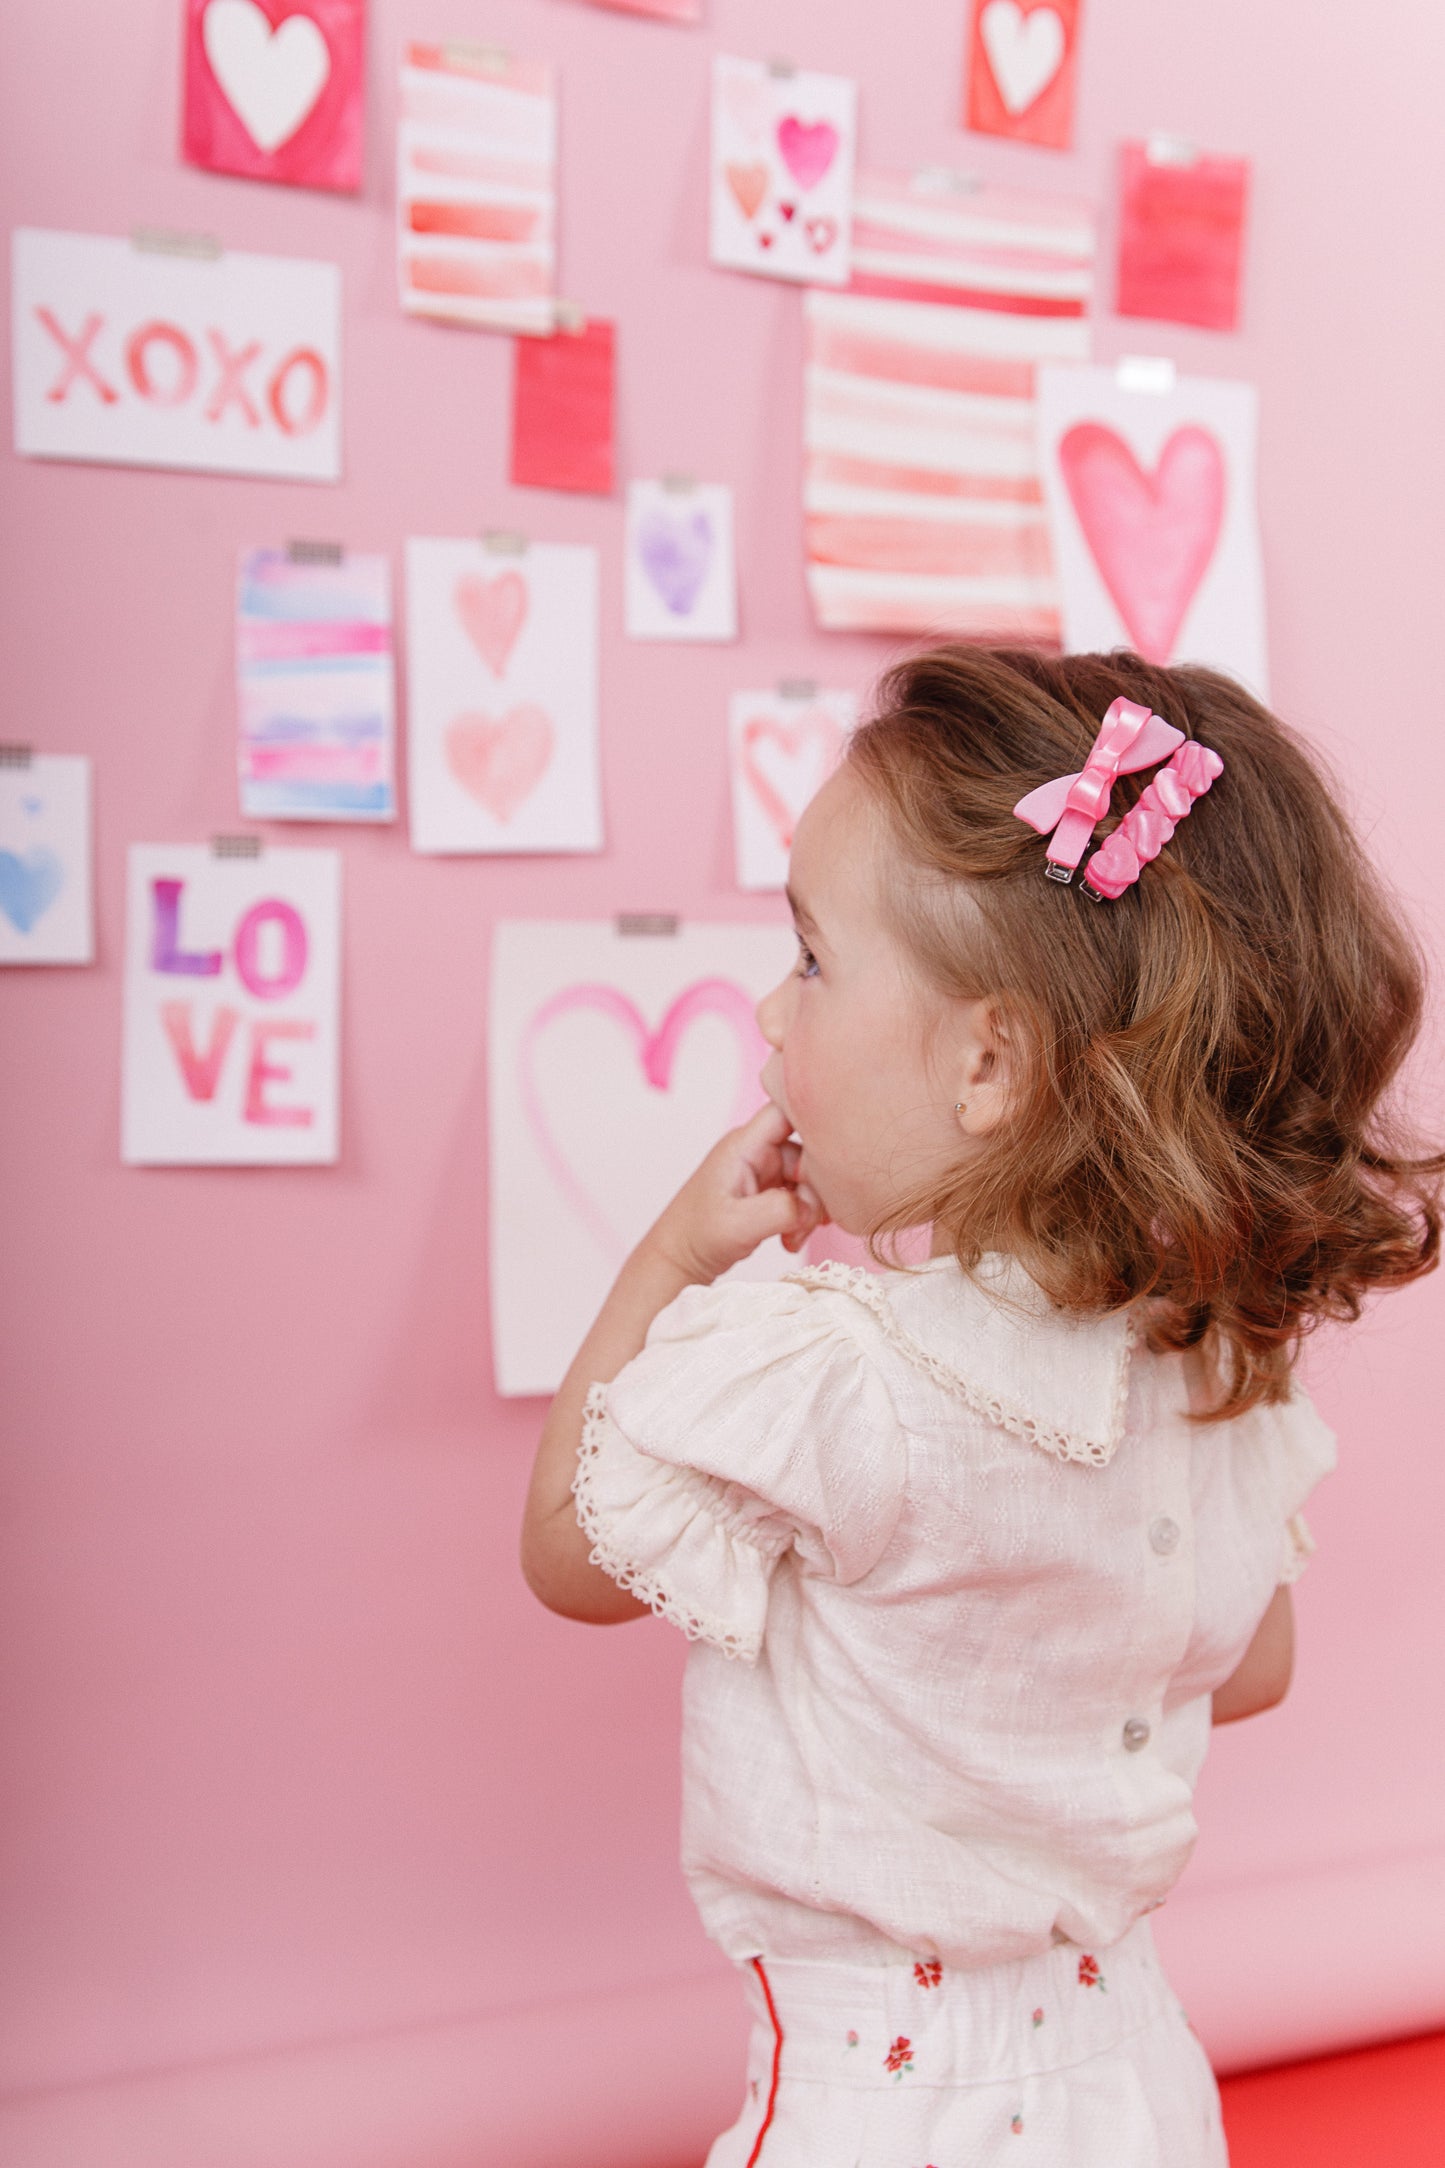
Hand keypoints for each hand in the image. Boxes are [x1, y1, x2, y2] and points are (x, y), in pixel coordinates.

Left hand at [643, 1102, 828, 1283]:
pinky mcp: (770, 1189)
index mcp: (745, 1145)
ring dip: (810, 1210)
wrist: (680, 1257)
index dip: (816, 1123)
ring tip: (793, 1236)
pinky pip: (802, 1194)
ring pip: (809, 1177)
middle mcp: (757, 1151)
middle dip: (815, 1189)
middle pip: (808, 1150)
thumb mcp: (737, 1226)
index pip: (788, 1108)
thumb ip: (779, 1210)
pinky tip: (792, 1238)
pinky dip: (804, 1217)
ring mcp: (765, 1170)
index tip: (831, 1158)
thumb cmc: (697, 1236)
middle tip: (805, 1222)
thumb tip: (812, 1205)